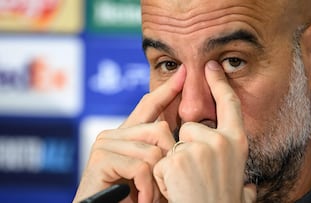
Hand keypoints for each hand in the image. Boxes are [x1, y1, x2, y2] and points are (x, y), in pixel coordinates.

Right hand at [73, 66, 185, 202]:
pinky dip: (147, 189)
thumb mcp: (152, 171)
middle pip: (159, 129)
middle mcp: (114, 133)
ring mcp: (105, 143)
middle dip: (168, 160)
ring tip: (151, 196)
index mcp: (128, 134)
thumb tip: (183, 135)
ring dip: (158, 181)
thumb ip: (162, 151)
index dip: (169, 89)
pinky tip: (141, 199)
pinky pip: (140, 167)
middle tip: (163, 186)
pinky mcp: (100, 158)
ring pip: (152, 150)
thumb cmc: (131, 197)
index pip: (150, 104)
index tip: (185, 73)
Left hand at [153, 61, 256, 202]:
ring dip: (176, 163)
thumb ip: (244, 181)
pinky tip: (176, 189)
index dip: (219, 83)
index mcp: (237, 143)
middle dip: (187, 147)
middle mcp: (222, 142)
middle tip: (196, 174)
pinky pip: (162, 160)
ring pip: (175, 143)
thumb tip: (249, 187)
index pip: (230, 103)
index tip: (210, 67)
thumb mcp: (240, 189)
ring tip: (187, 184)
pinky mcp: (178, 158)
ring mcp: (199, 149)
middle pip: (192, 126)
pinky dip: (164, 176)